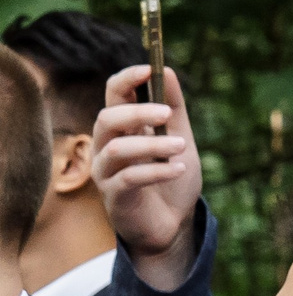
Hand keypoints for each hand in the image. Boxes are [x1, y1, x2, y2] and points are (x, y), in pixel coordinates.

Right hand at [89, 64, 201, 287]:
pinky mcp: (115, 197)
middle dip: (137, 111)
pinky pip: (129, 179)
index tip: (147, 69)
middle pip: (108, 118)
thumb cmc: (171, 179)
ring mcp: (107, 172)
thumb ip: (174, 109)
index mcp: (123, 128)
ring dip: (152, 144)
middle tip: (167, 113)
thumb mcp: (181, 139)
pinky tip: (178, 168)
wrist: (173, 225)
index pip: (113, 94)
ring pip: (117, 149)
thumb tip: (167, 70)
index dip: (126, 80)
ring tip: (182, 147)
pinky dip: (156, 170)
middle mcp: (108, 146)